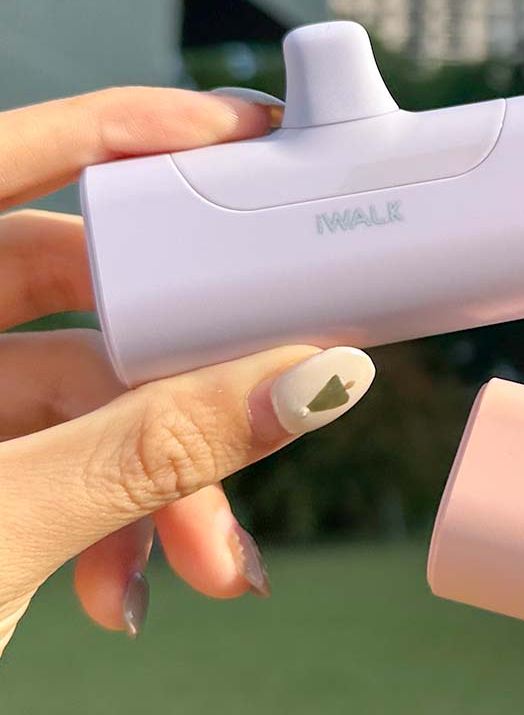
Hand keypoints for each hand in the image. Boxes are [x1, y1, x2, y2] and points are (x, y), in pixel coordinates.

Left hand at [0, 88, 375, 652]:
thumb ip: (153, 452)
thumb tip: (303, 381)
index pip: (5, 156)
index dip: (129, 130)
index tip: (239, 134)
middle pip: (74, 291)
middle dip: (181, 371)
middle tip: (265, 396)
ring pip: (81, 398)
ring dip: (163, 476)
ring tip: (206, 563)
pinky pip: (60, 460)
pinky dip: (117, 515)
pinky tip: (133, 584)